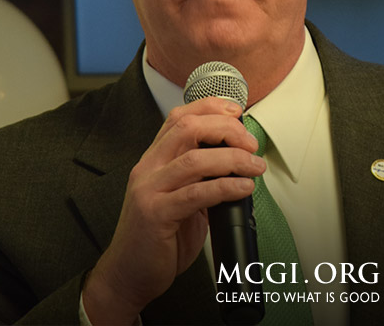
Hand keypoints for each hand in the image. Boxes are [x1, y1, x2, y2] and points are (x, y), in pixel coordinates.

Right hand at [82, 97, 263, 323]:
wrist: (128, 275)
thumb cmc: (157, 237)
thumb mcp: (179, 198)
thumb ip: (200, 178)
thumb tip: (239, 163)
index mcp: (153, 159)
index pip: (179, 117)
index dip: (210, 107)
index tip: (236, 112)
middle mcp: (148, 168)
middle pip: (188, 128)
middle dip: (226, 129)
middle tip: (250, 144)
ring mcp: (149, 190)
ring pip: (195, 159)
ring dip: (233, 159)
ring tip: (255, 167)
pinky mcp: (155, 215)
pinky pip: (197, 194)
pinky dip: (226, 187)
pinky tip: (243, 188)